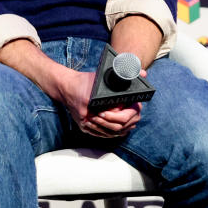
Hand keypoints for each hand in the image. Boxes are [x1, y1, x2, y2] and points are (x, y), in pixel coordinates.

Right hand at [0, 39, 143, 138]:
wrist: (65, 86)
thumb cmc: (83, 80)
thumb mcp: (103, 75)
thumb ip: (122, 74)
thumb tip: (141, 74)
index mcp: (92, 103)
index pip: (116, 116)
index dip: (126, 113)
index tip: (133, 107)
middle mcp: (87, 117)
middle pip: (113, 127)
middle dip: (126, 123)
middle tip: (134, 117)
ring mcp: (85, 123)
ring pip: (107, 133)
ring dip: (120, 129)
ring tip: (130, 124)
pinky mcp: (83, 126)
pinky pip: (99, 134)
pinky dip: (110, 133)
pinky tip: (118, 130)